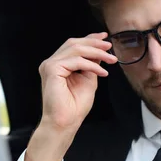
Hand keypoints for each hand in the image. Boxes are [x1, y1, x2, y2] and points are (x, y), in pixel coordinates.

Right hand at [25, 33, 117, 160]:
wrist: (65, 123)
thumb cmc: (74, 107)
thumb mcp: (88, 79)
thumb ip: (91, 64)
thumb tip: (99, 51)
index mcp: (58, 65)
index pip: (73, 45)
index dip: (90, 39)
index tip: (105, 37)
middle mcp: (51, 63)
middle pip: (74, 43)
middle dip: (94, 43)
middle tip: (110, 47)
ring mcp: (49, 65)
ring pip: (76, 49)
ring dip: (96, 53)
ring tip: (110, 59)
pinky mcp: (52, 69)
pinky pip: (76, 61)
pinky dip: (92, 65)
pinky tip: (102, 72)